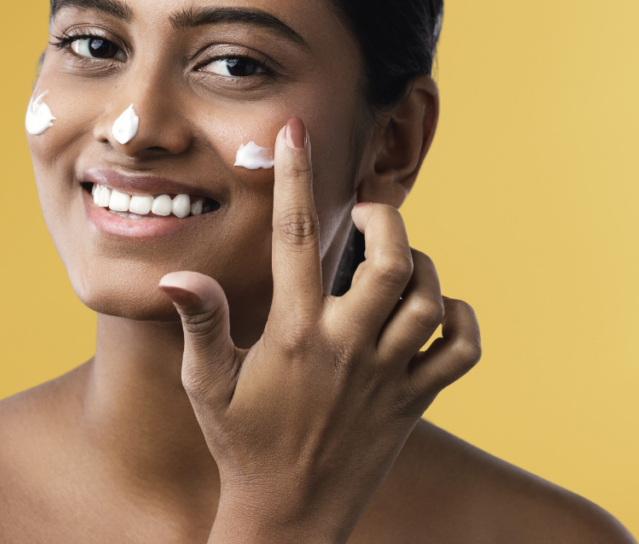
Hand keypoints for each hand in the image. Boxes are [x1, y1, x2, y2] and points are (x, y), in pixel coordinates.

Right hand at [158, 117, 480, 543]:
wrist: (291, 517)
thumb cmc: (242, 445)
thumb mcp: (207, 386)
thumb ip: (200, 323)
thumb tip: (176, 276)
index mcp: (294, 334)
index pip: (296, 239)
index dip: (296, 178)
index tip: (296, 132)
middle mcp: (347, 348)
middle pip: (390, 261)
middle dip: (386, 220)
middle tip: (370, 214)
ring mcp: (388, 377)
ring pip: (428, 299)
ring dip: (422, 266)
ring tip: (398, 262)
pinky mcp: (416, 402)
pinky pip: (462, 351)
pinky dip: (460, 321)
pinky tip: (436, 311)